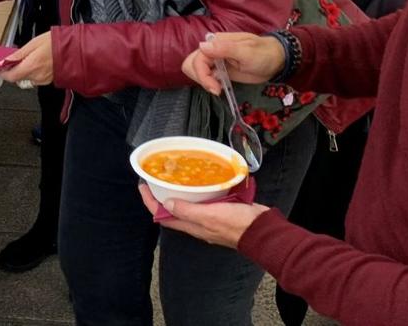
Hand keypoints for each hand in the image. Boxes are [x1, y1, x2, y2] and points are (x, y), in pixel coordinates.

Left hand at [0, 31, 53, 84]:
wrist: (75, 49)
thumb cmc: (57, 43)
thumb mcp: (33, 43)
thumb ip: (18, 54)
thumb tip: (5, 60)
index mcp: (31, 66)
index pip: (10, 77)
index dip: (2, 73)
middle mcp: (37, 76)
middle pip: (18, 78)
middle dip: (14, 69)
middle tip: (14, 59)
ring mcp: (43, 80)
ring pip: (26, 78)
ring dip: (24, 70)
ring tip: (29, 57)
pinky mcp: (49, 81)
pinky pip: (36, 78)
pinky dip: (33, 71)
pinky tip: (38, 61)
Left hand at [138, 184, 268, 248]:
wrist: (264, 231)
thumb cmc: (237, 225)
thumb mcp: (209, 216)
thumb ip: (188, 211)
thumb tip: (166, 203)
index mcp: (192, 226)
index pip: (163, 216)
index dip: (150, 202)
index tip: (142, 185)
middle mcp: (198, 223)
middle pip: (173, 210)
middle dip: (162, 196)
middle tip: (156, 177)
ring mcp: (210, 218)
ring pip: (189, 205)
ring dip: (179, 192)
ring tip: (174, 176)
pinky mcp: (223, 211)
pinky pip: (205, 201)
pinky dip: (198, 191)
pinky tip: (200, 180)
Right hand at [181, 32, 285, 95]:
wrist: (276, 61)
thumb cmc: (264, 53)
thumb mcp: (247, 52)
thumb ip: (225, 49)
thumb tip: (202, 45)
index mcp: (216, 42)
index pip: (197, 59)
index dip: (202, 75)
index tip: (215, 88)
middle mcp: (212, 50)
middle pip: (191, 64)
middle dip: (200, 78)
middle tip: (217, 89)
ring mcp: (215, 60)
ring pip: (195, 71)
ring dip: (203, 81)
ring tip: (219, 88)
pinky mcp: (219, 70)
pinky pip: (205, 76)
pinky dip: (208, 83)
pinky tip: (221, 87)